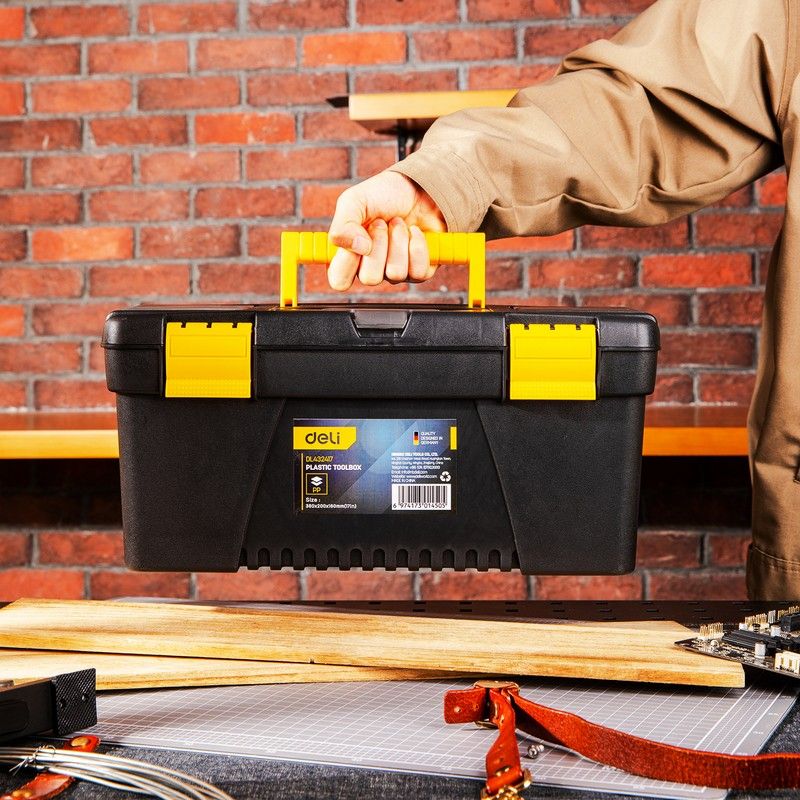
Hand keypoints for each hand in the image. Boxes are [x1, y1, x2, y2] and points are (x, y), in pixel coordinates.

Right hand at [327, 170, 446, 290]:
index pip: (339, 280)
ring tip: (399, 223)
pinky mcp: (419, 271)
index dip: (347, 263)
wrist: (418, 187)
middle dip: (378, 244)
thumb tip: (358, 248)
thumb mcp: (354, 201)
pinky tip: (415, 231)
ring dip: (398, 240)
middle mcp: (371, 268)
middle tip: (381, 223)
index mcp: (349, 256)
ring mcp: (395, 272)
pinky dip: (417, 245)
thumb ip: (343, 225)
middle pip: (370, 278)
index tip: (356, 238)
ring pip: (395, 274)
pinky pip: (418, 272)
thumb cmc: (383, 195)